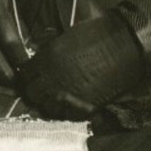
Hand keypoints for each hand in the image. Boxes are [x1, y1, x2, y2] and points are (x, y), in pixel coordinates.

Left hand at [15, 12, 148, 120]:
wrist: (125, 44)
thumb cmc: (98, 34)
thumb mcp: (65, 38)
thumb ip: (49, 52)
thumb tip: (42, 61)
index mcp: (44, 60)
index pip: (25, 75)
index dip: (30, 76)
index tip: (35, 77)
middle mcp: (51, 80)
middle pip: (32, 94)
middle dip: (37, 92)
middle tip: (45, 90)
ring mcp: (67, 96)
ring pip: (48, 108)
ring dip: (51, 104)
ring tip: (59, 99)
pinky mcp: (84, 108)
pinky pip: (68, 116)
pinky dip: (68, 112)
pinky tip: (73, 104)